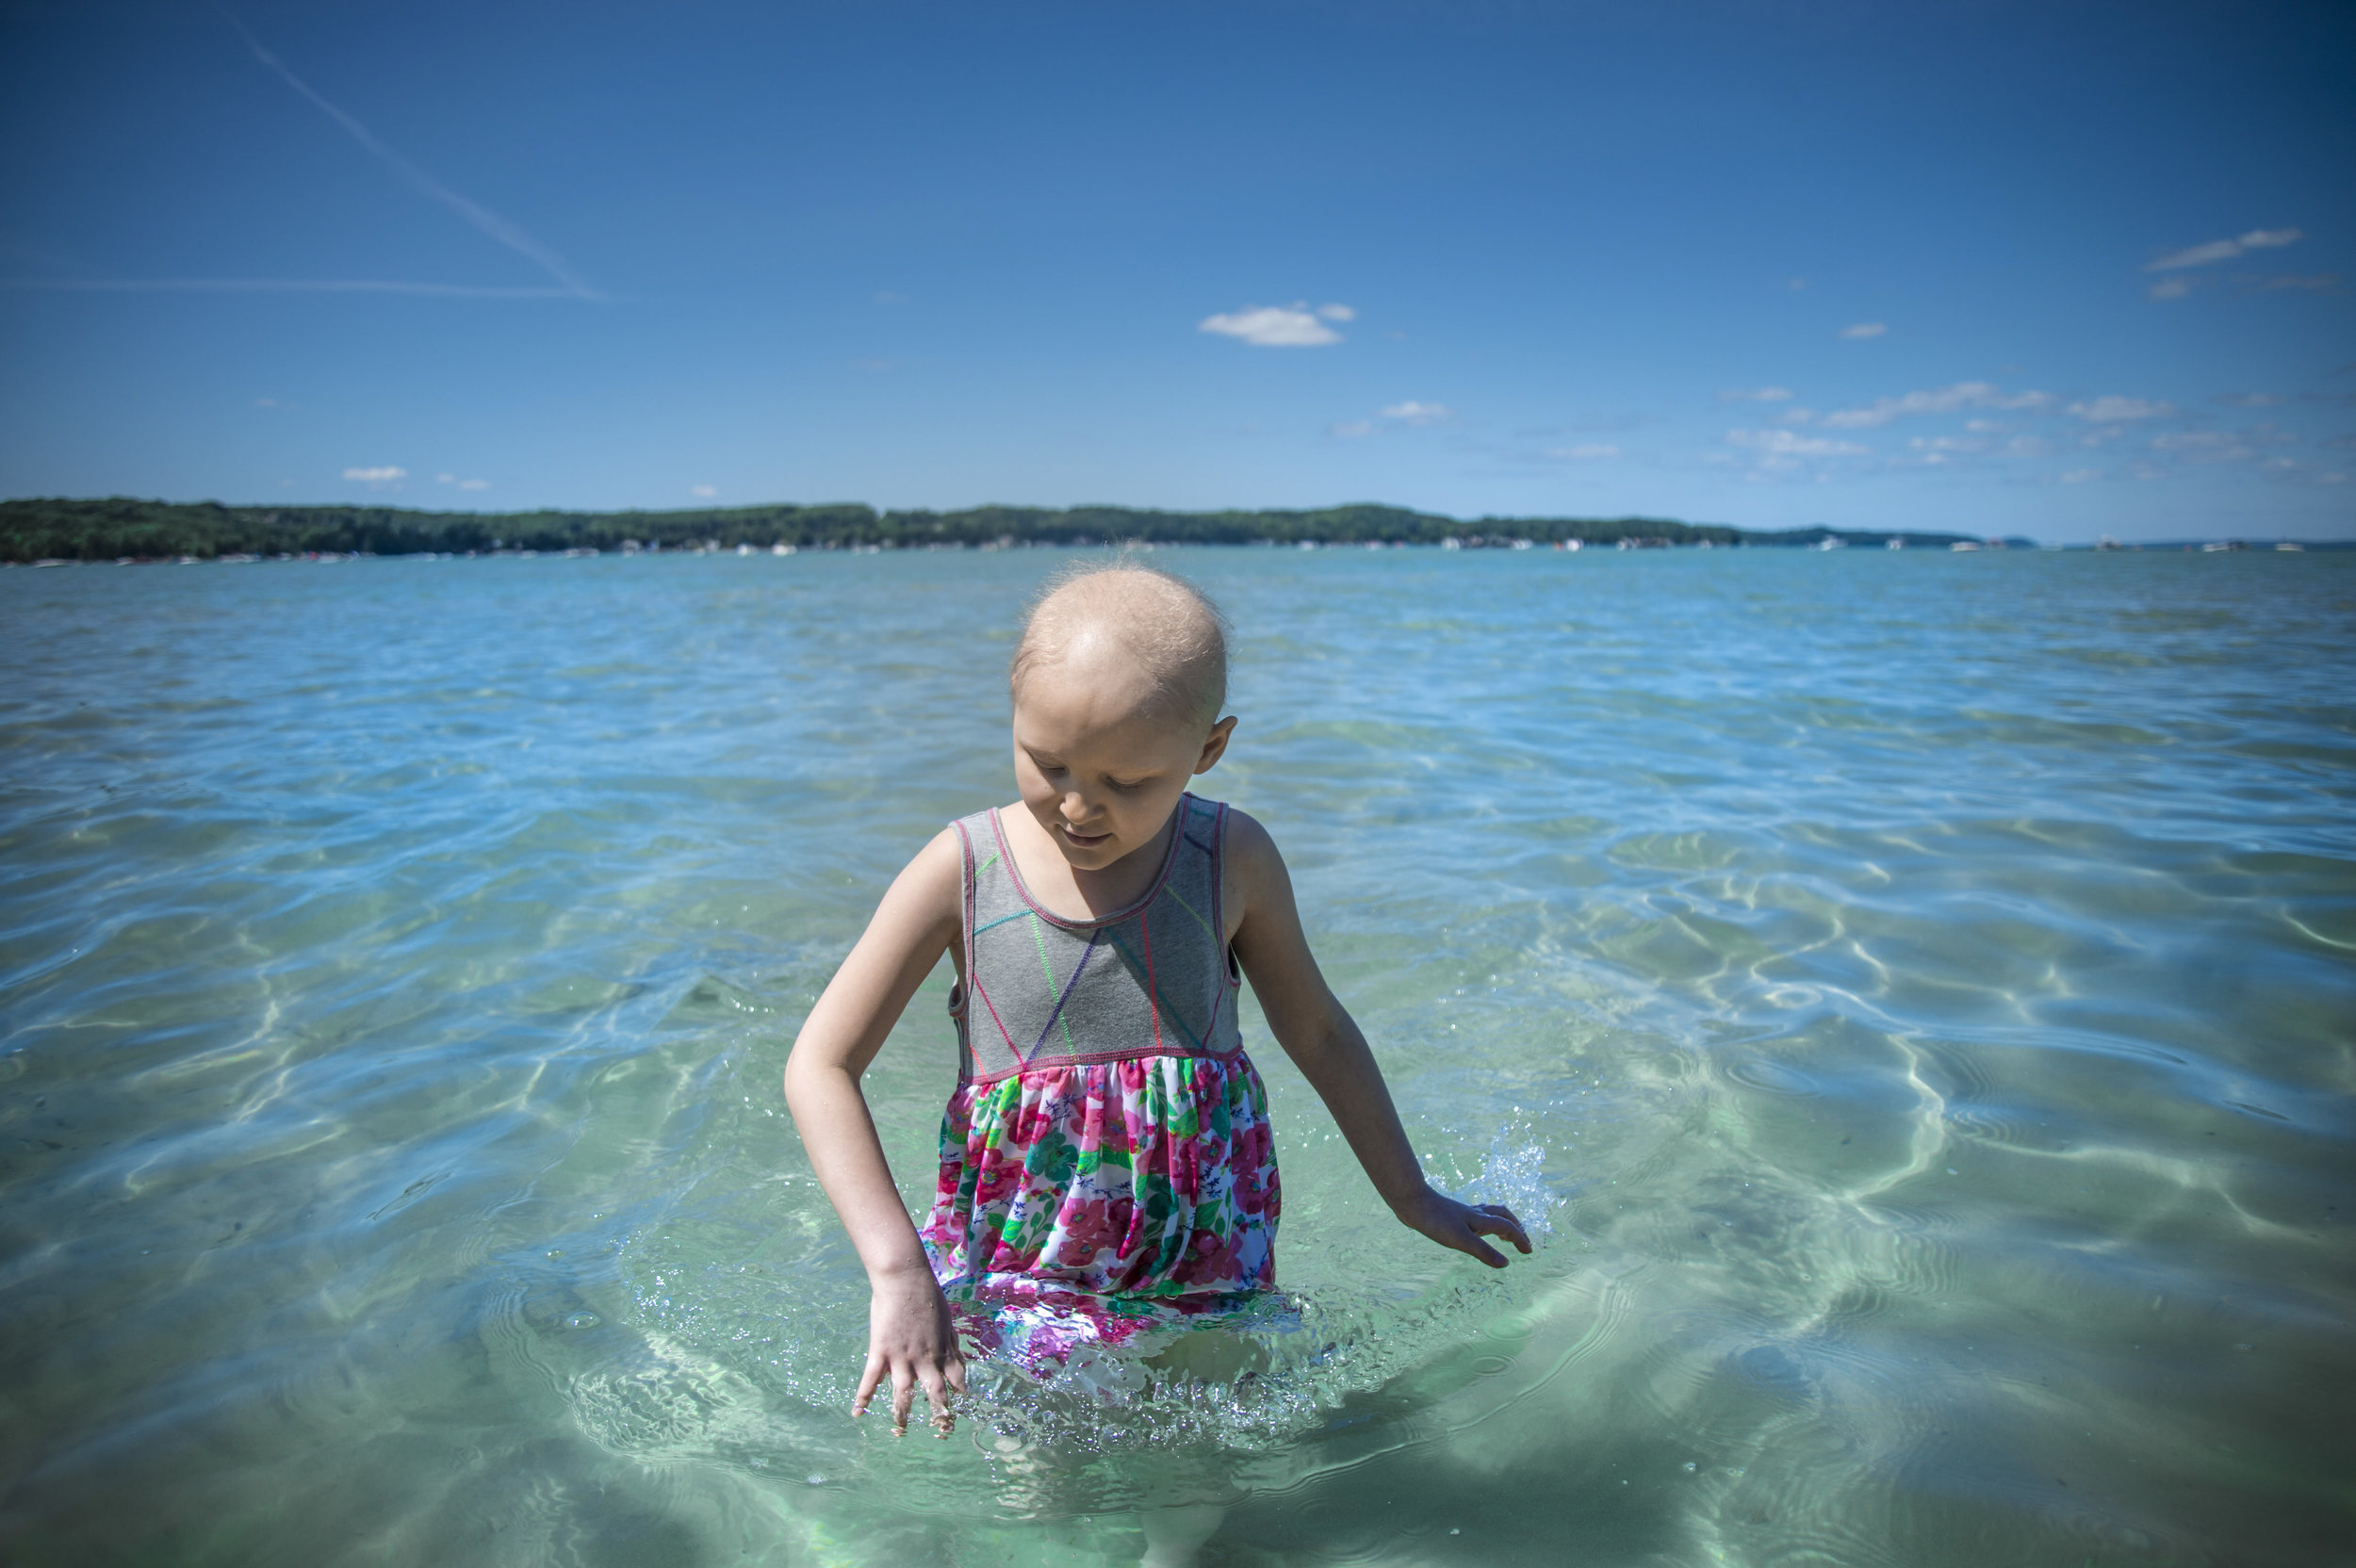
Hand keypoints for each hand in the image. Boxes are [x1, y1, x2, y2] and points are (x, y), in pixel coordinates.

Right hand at [853, 1270, 967, 1436]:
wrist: (904, 1280)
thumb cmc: (928, 1296)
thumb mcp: (947, 1320)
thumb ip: (951, 1342)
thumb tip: (958, 1358)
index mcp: (943, 1350)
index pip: (956, 1379)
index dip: (959, 1393)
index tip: (960, 1406)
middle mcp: (925, 1359)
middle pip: (935, 1393)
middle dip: (940, 1415)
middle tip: (942, 1432)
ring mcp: (902, 1358)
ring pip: (903, 1394)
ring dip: (903, 1415)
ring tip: (901, 1432)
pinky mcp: (880, 1352)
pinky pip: (871, 1379)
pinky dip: (863, 1397)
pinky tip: (857, 1413)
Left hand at [1391, 1183, 1531, 1268]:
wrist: (1412, 1202)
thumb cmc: (1436, 1221)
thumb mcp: (1461, 1240)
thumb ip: (1483, 1251)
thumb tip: (1505, 1264)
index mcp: (1481, 1220)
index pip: (1508, 1228)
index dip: (1520, 1239)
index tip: (1529, 1252)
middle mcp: (1475, 1214)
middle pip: (1503, 1215)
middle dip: (1515, 1226)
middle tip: (1522, 1239)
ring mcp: (1463, 1213)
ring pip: (1490, 1214)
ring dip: (1502, 1223)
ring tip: (1504, 1235)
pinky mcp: (1452, 1214)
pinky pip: (1476, 1216)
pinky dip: (1484, 1222)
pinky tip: (1474, 1229)